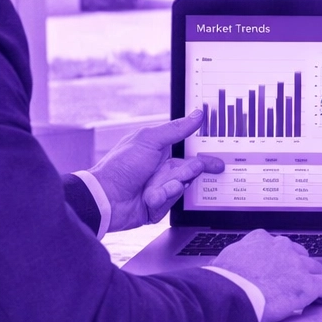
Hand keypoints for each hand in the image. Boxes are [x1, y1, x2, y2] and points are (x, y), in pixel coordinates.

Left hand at [87, 110, 221, 231]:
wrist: (105, 197)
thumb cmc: (121, 165)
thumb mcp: (150, 140)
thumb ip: (176, 129)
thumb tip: (197, 115)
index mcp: (160, 152)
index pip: (189, 152)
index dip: (203, 156)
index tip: (216, 160)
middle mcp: (161, 170)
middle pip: (189, 172)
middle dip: (189, 172)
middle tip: (189, 172)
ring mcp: (159, 189)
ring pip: (180, 188)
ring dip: (169, 187)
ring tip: (155, 188)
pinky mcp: (157, 207)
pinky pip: (169, 204)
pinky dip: (160, 200)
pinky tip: (147, 198)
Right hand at [210, 229, 321, 321]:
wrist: (230, 295)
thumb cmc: (222, 282)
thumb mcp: (222, 261)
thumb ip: (228, 260)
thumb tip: (216, 265)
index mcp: (260, 239)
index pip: (278, 245)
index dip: (280, 259)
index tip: (278, 269)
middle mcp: (281, 247)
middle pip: (299, 255)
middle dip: (297, 268)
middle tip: (292, 283)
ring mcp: (297, 265)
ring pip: (315, 268)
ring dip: (312, 279)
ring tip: (309, 293)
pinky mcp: (307, 284)